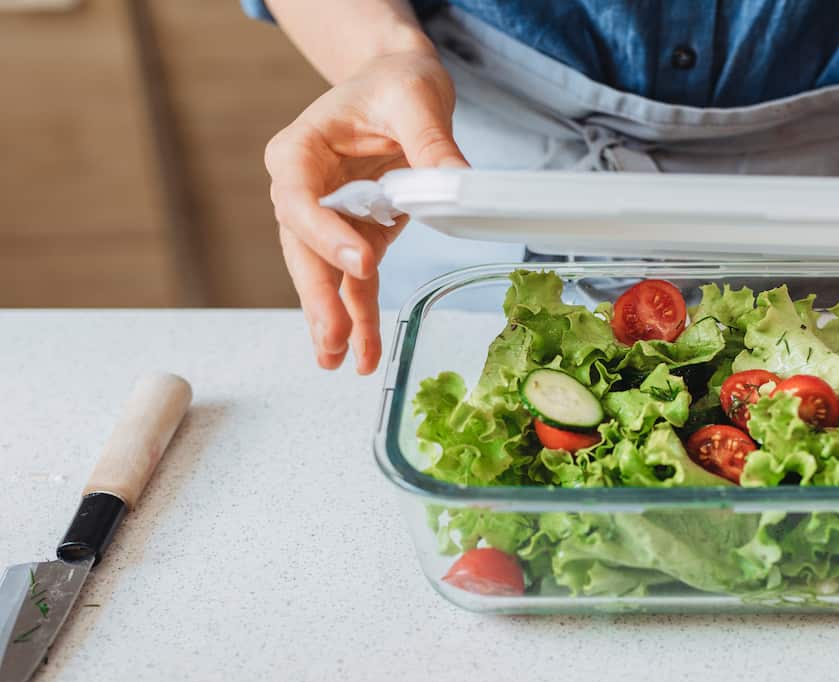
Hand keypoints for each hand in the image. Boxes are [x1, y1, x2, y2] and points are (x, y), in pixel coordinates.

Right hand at [265, 48, 467, 373]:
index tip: (358, 261)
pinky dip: (360, 317)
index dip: (324, 234)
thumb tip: (459, 182)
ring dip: (334, 318)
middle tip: (333, 337)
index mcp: (299, 151)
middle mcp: (302, 189)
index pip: (300, 198)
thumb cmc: (395, 83)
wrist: (398, 84)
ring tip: (340, 360)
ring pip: (324, 274)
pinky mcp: (354, 237)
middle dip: (319, 296)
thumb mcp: (415, 98)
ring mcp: (327, 219)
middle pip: (303, 248)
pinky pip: (353, 282)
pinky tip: (364, 353)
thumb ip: (431, 142)